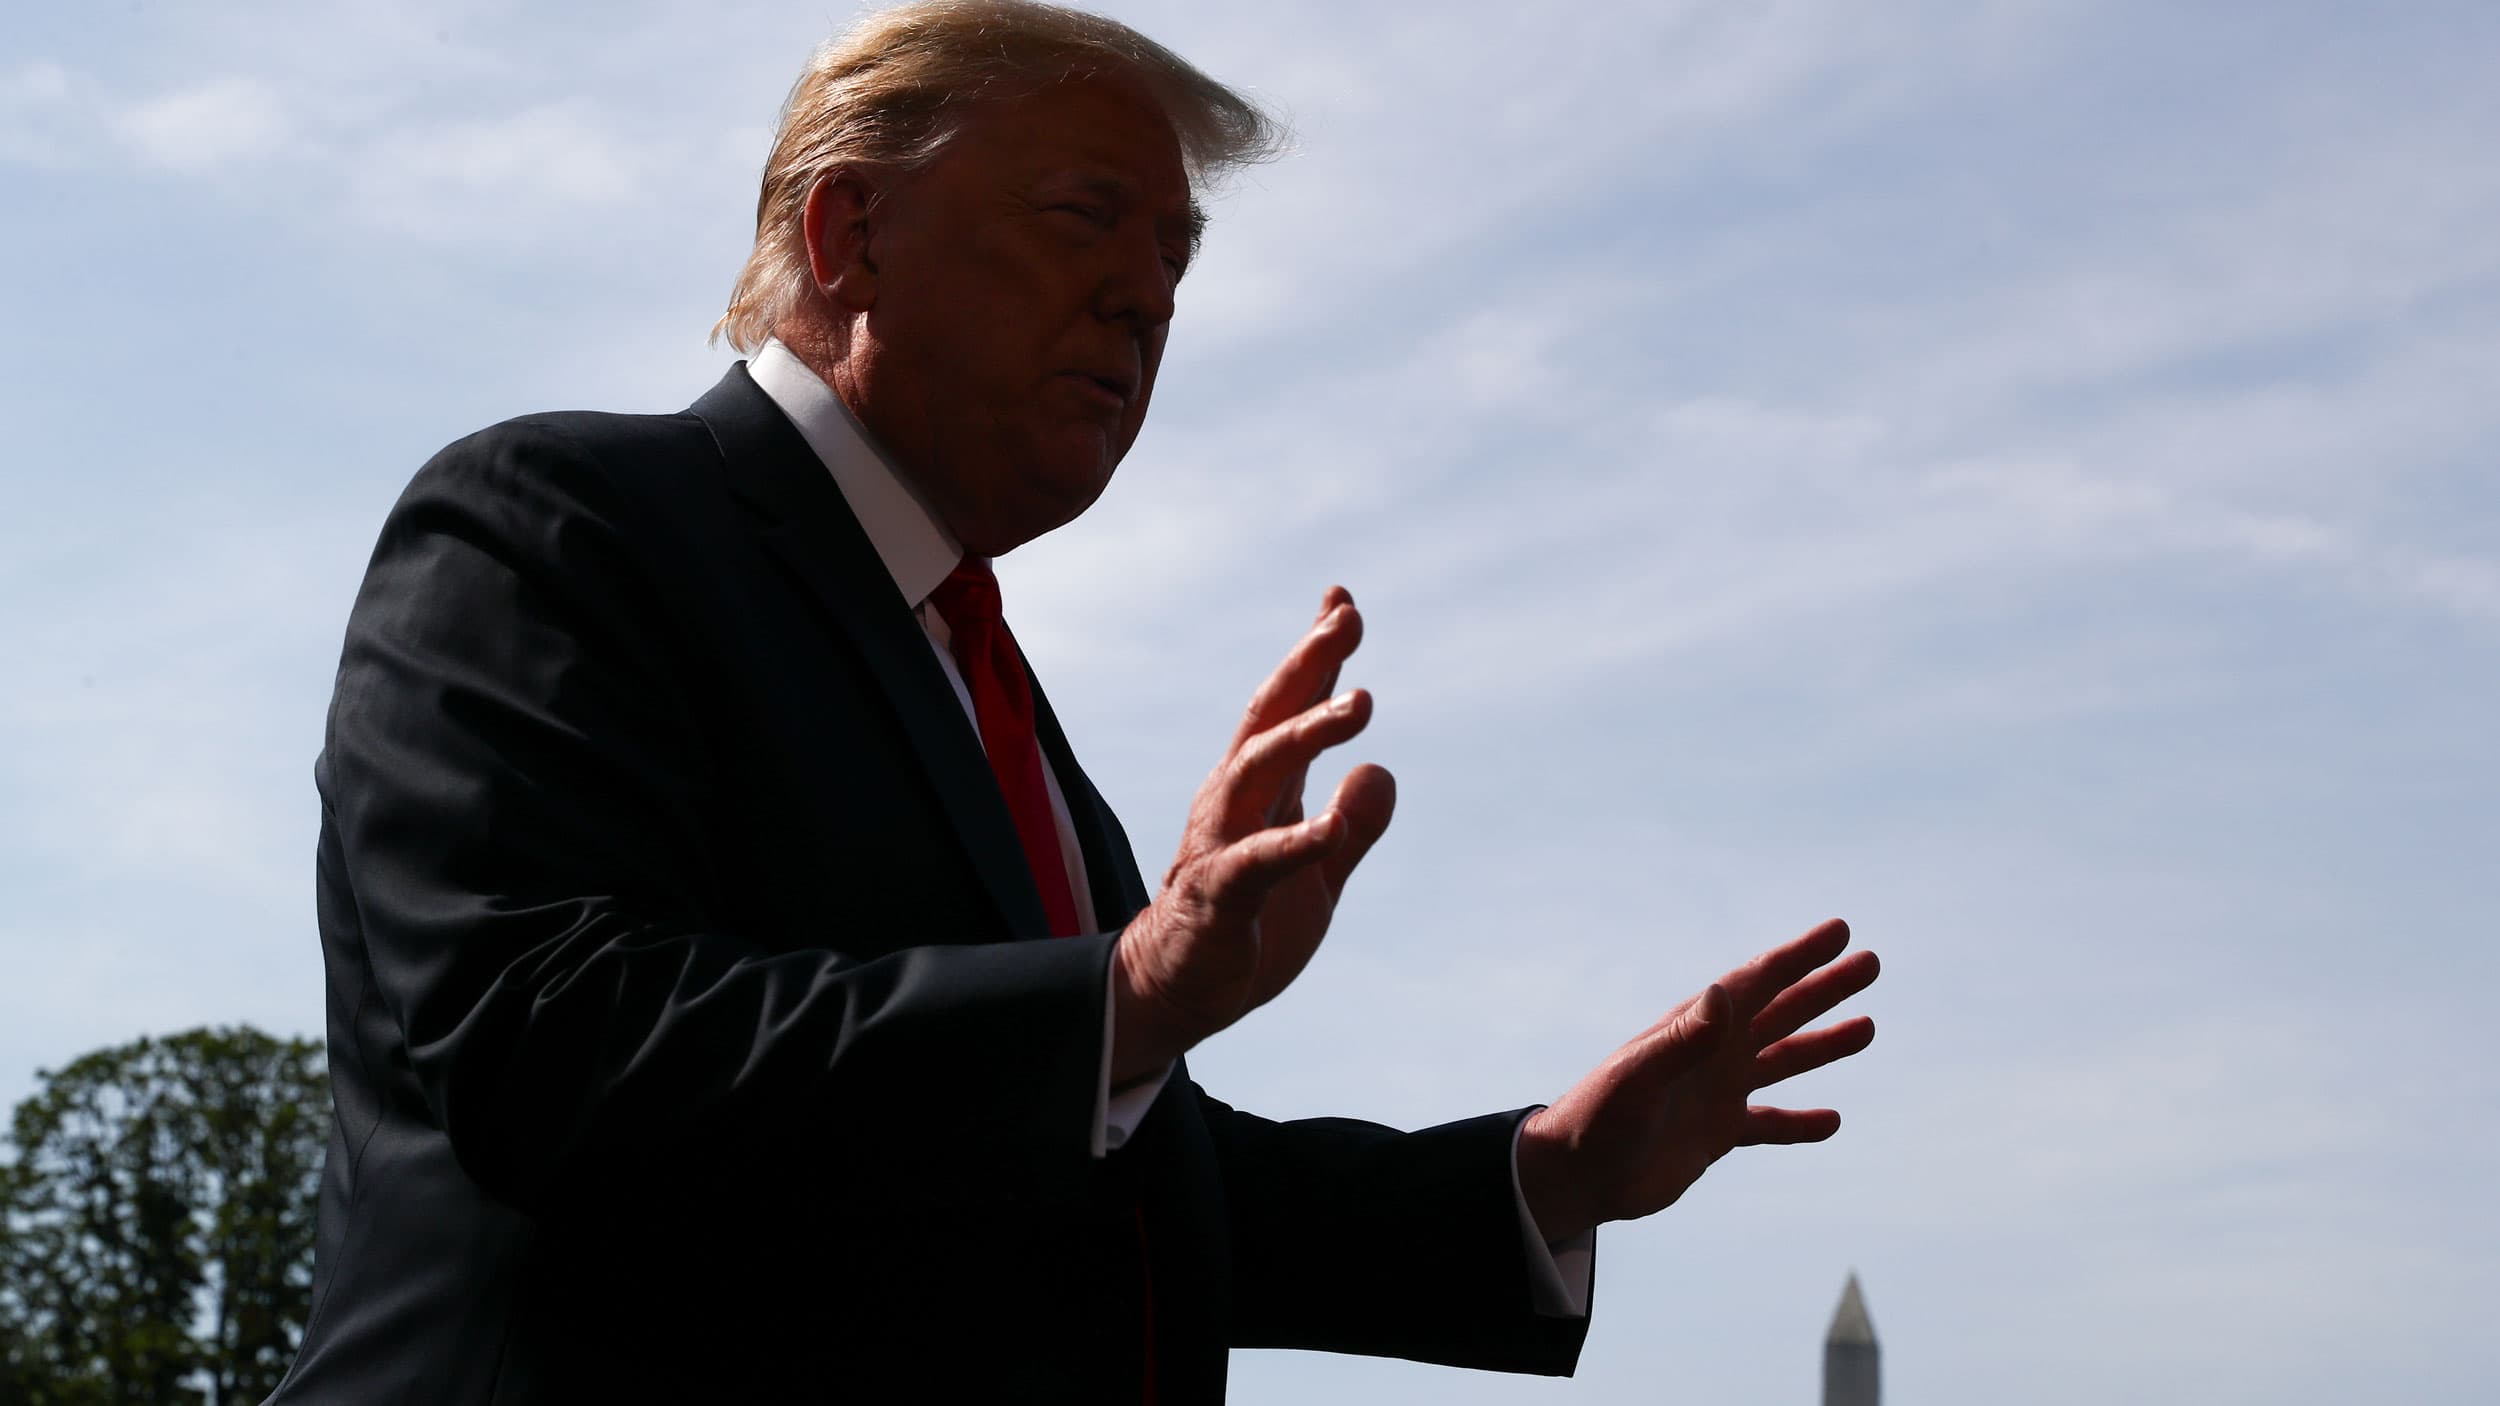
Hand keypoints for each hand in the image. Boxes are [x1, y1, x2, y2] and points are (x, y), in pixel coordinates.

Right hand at [1109, 587, 1396, 1081]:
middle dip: (1308, 664)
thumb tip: (1380, 772)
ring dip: (1307, 732)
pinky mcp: (1219, 894)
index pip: (1289, 709)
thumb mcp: (1318, 875)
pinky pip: (1258, 860)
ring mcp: (1221, 841)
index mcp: (1260, 790)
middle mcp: (1233, 799)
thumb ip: (1353, 825)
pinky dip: (1297, 841)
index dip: (1317, 657)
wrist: (1177, 991)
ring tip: (1360, 706)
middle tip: (1346, 619)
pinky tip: (1334, 825)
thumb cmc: (1245, 924)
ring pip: (1259, 770)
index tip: (1342, 601)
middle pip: (1270, 717)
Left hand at [1515, 918, 1878, 1241]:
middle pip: (1781, 1012)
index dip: (1800, 957)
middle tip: (1871, 963)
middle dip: (1825, 988)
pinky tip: (1832, 1120)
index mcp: (1696, 1030)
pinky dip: (1800, 1123)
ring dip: (1824, 1044)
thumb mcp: (1639, 1076)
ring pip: (1782, 1060)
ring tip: (1868, 1027)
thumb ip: (1683, 1039)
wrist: (1575, 1175)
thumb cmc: (1597, 1119)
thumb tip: (1724, 993)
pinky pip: (1770, 1125)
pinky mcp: (1716, 1133)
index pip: (1758, 983)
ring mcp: (1715, 1092)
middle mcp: (1711, 1054)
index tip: (1840, 932)